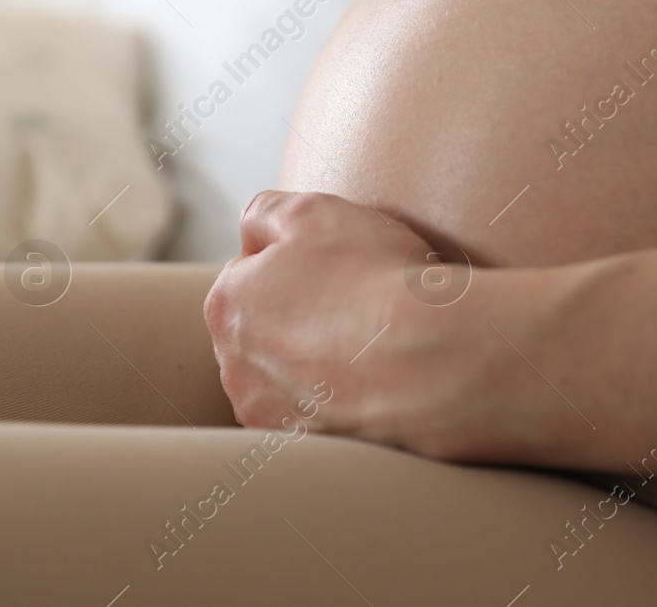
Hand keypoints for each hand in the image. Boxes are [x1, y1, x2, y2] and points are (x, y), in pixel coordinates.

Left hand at [204, 191, 486, 453]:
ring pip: (286, 372)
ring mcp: (266, 410)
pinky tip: (370, 382)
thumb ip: (266, 212)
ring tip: (369, 346)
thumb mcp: (315, 212)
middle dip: (299, 314)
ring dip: (314, 359)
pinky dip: (334, 398)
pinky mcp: (303, 444)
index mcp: (227, 302)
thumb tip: (252, 231)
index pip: (253, 271)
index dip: (301, 263)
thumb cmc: (374, 279)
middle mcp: (232, 363)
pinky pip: (313, 412)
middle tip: (357, 303)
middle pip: (265, 325)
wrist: (428, 361)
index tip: (341, 267)